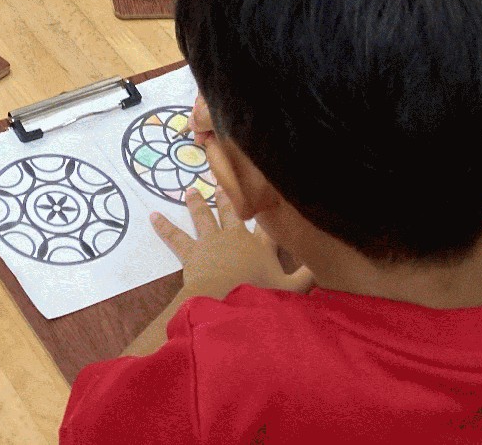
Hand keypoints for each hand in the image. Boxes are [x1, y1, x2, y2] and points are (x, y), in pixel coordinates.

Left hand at [153, 189, 312, 300]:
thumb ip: (310, 279)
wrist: (226, 301)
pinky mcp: (192, 253)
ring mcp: (212, 242)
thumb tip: (328, 268)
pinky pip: (175, 237)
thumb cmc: (260, 297)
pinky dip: (164, 226)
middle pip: (233, 211)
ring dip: (198, 203)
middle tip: (222, 179)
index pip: (267, 223)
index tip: (269, 192)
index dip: (268, 208)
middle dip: (230, 196)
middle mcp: (236, 237)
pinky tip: (153, 216)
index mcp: (260, 246)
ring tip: (191, 190)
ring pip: (205, 217)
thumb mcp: (293, 291)